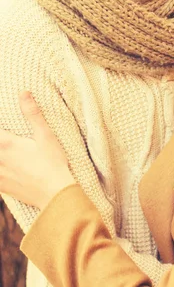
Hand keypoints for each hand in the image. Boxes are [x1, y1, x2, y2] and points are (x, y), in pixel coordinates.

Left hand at [0, 92, 74, 208]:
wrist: (54, 194)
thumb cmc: (52, 163)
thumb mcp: (45, 135)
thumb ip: (32, 113)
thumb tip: (24, 93)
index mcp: (7, 143)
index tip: (3, 131)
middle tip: (7, 143)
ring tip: (5, 154)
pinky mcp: (1, 186)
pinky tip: (4, 168)